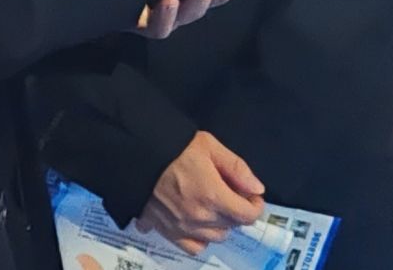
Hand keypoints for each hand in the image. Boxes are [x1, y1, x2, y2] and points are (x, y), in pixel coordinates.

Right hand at [136, 132, 265, 254]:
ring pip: (214, 237)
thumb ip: (236, 168)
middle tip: (227, 193)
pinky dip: (198, 238)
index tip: (249, 195)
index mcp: (213, 196)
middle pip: (232, 226)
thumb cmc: (173, 146)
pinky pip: (192, 246)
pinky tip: (194, 221)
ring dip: (219, 225)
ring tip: (210, 205)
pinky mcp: (165, 230)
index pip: (248, 215)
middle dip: (235, 211)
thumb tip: (257, 189)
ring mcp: (181, 226)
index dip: (254, 205)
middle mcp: (199, 217)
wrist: (135, 152)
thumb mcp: (209, 146)